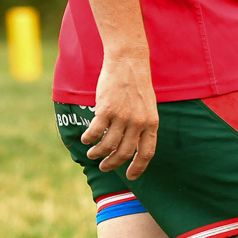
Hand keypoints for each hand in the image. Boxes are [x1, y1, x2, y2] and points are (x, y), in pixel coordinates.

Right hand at [82, 53, 158, 179]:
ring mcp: (122, 117)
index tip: (130, 176)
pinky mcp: (106, 109)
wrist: (128, 61)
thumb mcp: (148, 106)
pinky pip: (95, 132)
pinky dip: (88, 139)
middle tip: (104, 166)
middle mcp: (138, 123)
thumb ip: (142, 125)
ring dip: (98, 153)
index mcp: (151, 123)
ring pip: (108, 145)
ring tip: (92, 154)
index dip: (138, 168)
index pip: (147, 153)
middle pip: (124, 153)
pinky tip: (85, 139)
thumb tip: (132, 145)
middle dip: (112, 164)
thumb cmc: (136, 84)